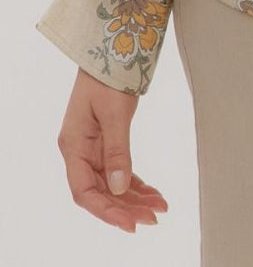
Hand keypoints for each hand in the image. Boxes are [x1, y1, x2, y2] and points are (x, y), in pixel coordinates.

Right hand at [56, 67, 168, 232]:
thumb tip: (120, 188)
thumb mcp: (114, 112)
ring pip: (112, 184)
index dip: (106, 211)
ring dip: (134, 198)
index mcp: (73, 146)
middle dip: (126, 207)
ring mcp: (92, 147)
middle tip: (154, 217)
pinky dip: (136, 183)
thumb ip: (117, 151)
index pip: (84, 192)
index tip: (131, 223)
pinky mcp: (107, 141)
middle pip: (100, 191)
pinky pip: (120, 170)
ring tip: (160, 208)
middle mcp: (80, 151)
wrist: (111, 47)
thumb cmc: (107, 74)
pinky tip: (153, 193)